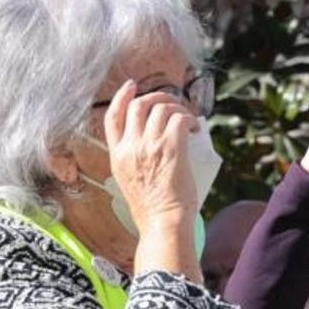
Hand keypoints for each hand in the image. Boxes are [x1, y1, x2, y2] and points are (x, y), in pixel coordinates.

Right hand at [102, 79, 198, 234]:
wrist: (163, 223)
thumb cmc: (153, 209)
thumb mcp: (130, 181)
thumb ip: (133, 160)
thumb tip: (151, 144)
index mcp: (117, 155)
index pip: (112, 117)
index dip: (121, 97)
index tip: (131, 86)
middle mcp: (130, 147)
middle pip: (138, 105)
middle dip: (157, 97)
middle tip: (172, 103)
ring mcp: (150, 146)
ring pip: (161, 108)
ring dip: (177, 107)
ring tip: (188, 119)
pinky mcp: (172, 148)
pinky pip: (180, 118)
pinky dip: (189, 118)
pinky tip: (195, 127)